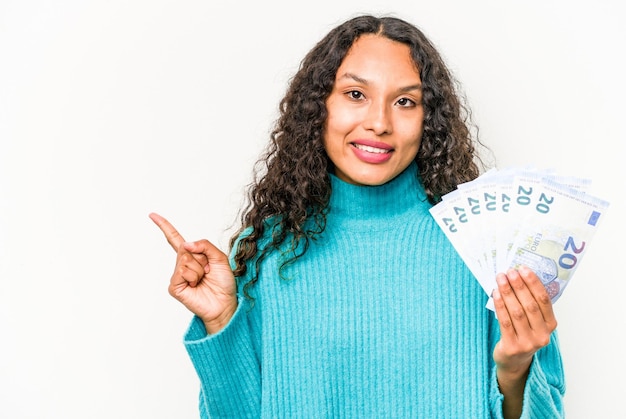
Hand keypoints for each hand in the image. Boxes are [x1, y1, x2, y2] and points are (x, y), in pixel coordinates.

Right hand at [149, 212, 236, 333]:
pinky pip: (183, 272)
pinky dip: (194, 277)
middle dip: (202, 257)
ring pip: (185, 260)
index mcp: (192, 256)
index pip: (175, 238)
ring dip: (199, 269)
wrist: (224, 303)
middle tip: (208, 271)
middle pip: (185, 248)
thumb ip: (205, 245)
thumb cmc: (223, 283)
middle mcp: (182, 264)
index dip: (164, 226)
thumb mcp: (220, 258)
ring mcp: (177, 276)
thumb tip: (186, 244)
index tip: (152, 215)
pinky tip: (196, 286)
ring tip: (203, 279)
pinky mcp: (174, 286)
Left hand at [492, 265, 556, 375]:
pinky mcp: (513, 346)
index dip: (534, 283)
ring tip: (501, 279)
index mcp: (550, 325)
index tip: (523, 269)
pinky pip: (505, 322)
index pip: (544, 300)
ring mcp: (528, 342)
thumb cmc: (523, 334)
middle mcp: (542, 334)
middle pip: (530, 305)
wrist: (514, 361)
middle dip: (519, 286)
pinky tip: (495, 294)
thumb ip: (531, 303)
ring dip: (508, 293)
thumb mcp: (533, 321)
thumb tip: (519, 277)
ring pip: (517, 312)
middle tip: (510, 272)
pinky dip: (500, 305)